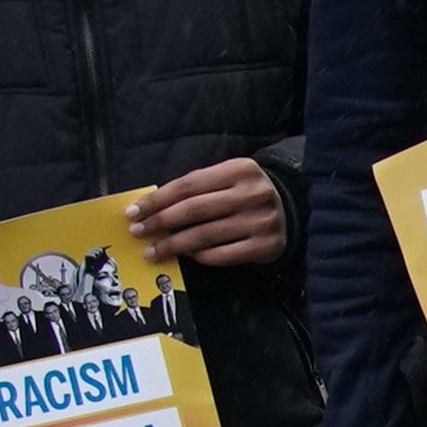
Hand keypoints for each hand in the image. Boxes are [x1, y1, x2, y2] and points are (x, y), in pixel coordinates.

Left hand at [127, 157, 285, 269]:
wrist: (292, 209)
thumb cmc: (247, 192)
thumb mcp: (228, 178)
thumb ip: (197, 189)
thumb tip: (154, 208)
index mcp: (239, 169)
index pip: (188, 185)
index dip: (157, 200)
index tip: (133, 212)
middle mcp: (252, 194)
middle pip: (194, 210)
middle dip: (160, 222)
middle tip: (138, 232)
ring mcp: (260, 221)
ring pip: (205, 236)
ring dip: (173, 245)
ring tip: (153, 251)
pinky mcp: (265, 246)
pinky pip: (223, 255)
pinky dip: (200, 257)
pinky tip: (187, 257)